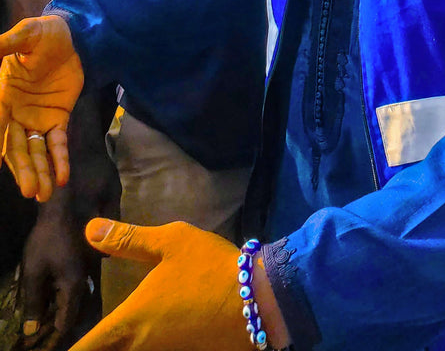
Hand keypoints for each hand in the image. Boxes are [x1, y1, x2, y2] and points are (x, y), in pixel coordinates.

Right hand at [0, 16, 82, 199]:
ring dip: (39, 172)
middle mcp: (15, 113)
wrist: (74, 36)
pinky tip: (63, 177)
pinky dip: (61, 159)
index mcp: (2, 97)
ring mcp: (36, 118)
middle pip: (16, 147)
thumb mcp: (25, 35)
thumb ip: (6, 44)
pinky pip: (58, 142)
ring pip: (35, 151)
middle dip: (22, 170)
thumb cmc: (45, 35)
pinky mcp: (58, 118)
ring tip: (43, 194)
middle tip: (29, 191)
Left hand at [19, 190, 94, 350]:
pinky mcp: (92, 257)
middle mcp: (89, 279)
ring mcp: (94, 267)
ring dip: (66, 308)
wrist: (65, 205)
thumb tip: (32, 330)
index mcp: (75, 286)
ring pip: (81, 296)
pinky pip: (83, 282)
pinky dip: (70, 293)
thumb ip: (34, 302)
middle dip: (61, 325)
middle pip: (76, 311)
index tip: (42, 348)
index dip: (54, 338)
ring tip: (50, 317)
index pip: (67, 322)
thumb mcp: (33, 272)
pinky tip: (59, 293)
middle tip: (44, 336)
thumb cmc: (47, 239)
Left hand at [69, 220, 288, 350]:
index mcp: (130, 320)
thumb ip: (129, 240)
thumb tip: (90, 231)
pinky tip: (158, 329)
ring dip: (124, 344)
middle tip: (95, 336)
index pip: (85, 347)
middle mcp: (141, 346)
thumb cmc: (211, 267)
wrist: (260, 299)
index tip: (58, 343)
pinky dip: (147, 344)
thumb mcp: (172, 242)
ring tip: (123, 331)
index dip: (70, 349)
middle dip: (97, 346)